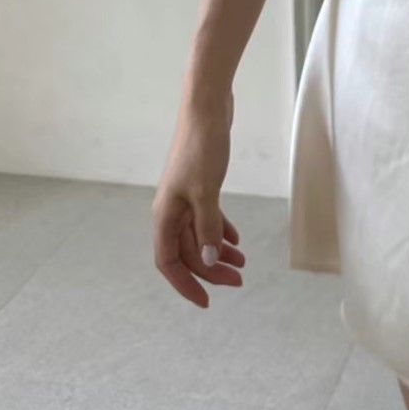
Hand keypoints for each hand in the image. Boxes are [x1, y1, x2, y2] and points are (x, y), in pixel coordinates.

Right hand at [152, 88, 245, 306]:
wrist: (207, 108)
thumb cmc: (202, 147)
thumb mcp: (207, 191)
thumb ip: (207, 227)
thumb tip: (210, 260)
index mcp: (165, 215)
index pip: (169, 262)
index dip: (186, 284)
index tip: (206, 301)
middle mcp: (171, 209)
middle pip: (188, 252)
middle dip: (211, 270)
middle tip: (240, 281)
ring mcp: (185, 197)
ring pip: (199, 235)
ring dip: (218, 251)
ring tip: (243, 264)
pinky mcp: (199, 185)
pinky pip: (206, 218)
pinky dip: (221, 230)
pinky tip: (236, 238)